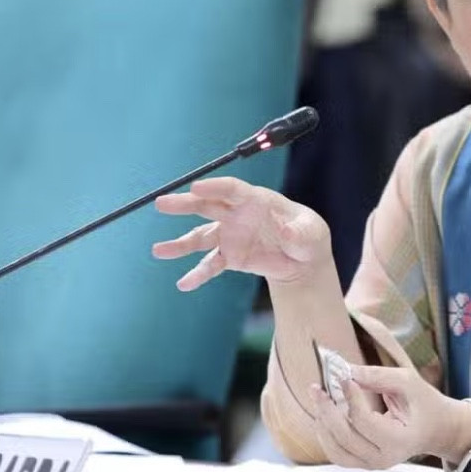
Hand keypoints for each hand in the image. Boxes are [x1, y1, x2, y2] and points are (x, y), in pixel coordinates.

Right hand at [152, 176, 327, 290]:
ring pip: (200, 236)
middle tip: (161, 203)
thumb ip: (300, 232)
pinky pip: (209, 265)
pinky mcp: (228, 256)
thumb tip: (288, 232)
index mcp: (257, 200)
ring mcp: (230, 235)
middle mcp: (237, 214)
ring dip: (180, 244)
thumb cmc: (308, 236)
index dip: (214, 187)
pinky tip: (184, 284)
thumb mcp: (312, 233)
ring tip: (159, 251)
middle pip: (206, 205)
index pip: (232, 189)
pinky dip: (197, 274)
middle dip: (184, 204)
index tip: (195, 187)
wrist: (302, 260)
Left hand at [308, 365, 470, 469]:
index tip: (344, 377)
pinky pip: (337, 453)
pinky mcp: (363, 463)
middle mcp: (384, 459)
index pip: (365, 421)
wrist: (436, 429)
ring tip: (319, 399)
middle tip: (317, 387)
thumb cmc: (424, 404)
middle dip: (327, 410)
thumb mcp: (408, 382)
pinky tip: (324, 414)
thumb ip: (378, 376)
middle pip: (345, 437)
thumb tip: (345, 370)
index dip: (351, 398)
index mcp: (400, 441)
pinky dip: (326, 434)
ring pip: (336, 449)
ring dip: (323, 423)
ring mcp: (372, 465)